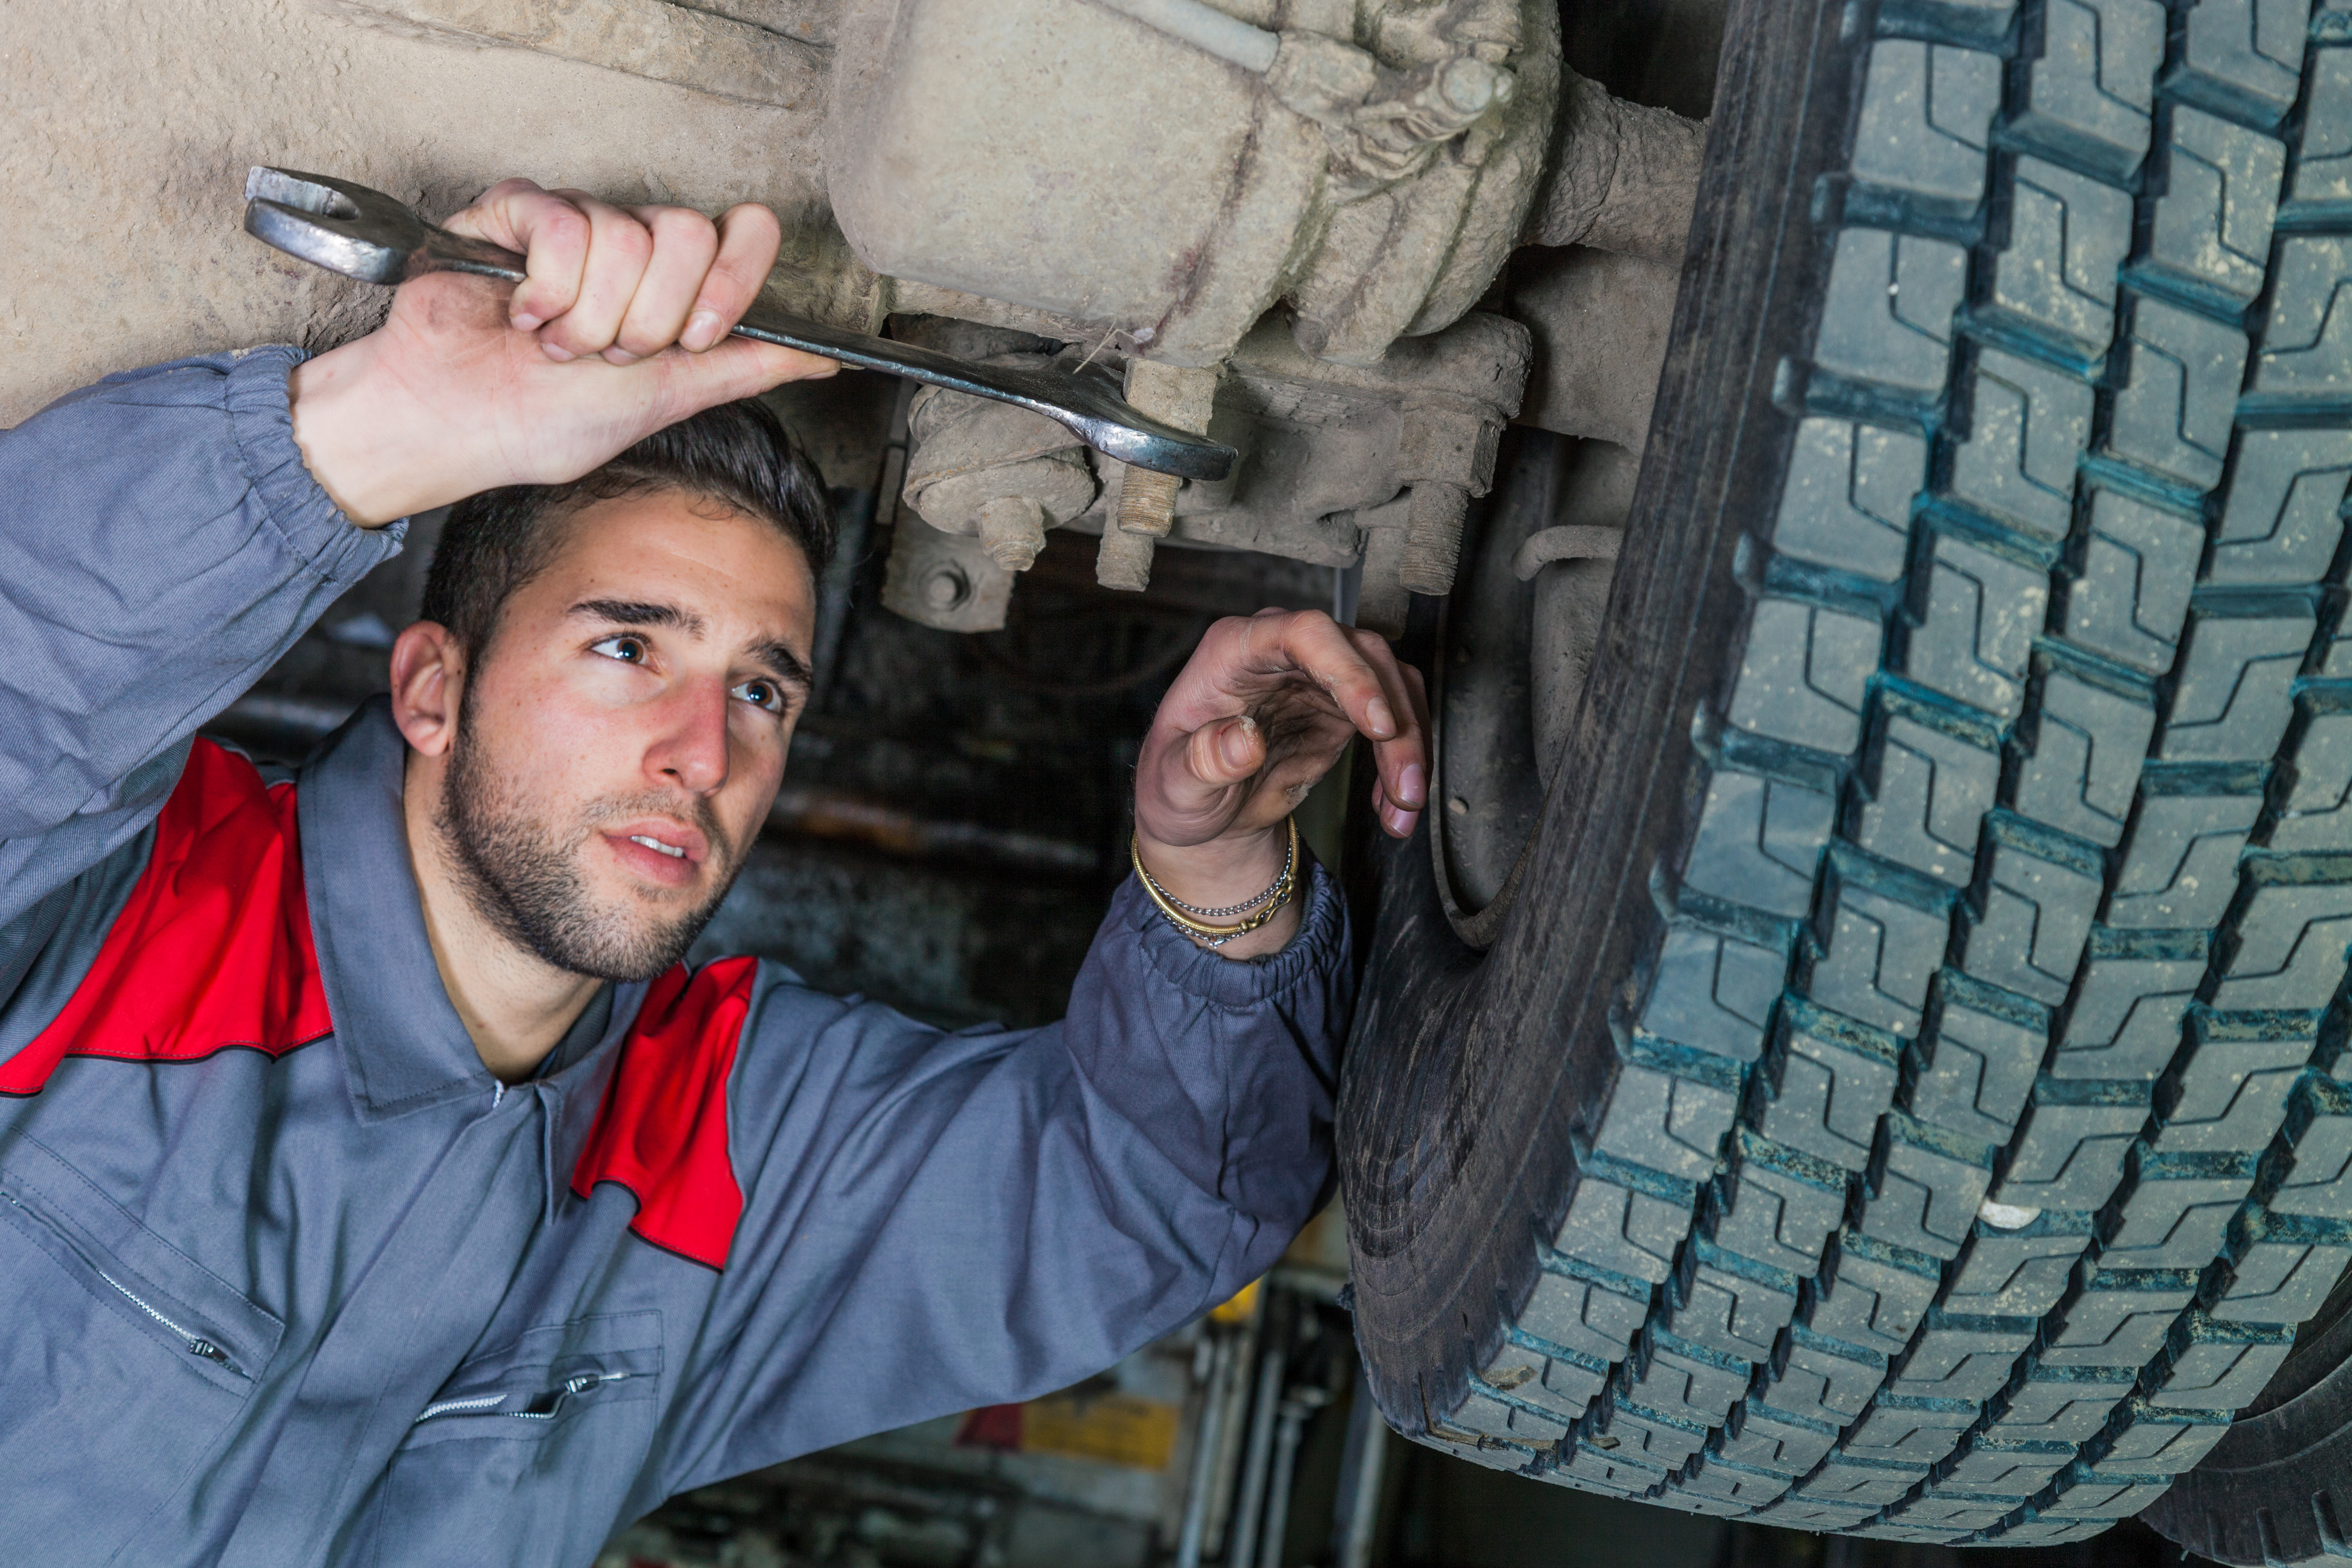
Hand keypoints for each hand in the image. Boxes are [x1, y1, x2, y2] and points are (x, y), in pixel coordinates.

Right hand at [288, 179, 840, 524]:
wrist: (460, 429)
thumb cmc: (546, 420)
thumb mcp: (668, 399)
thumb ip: (746, 369)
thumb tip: (827, 361)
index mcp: (674, 285)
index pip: (743, 231)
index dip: (731, 280)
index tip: (698, 337)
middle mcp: (632, 246)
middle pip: (688, 233)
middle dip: (651, 317)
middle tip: (611, 355)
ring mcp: (575, 224)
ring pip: (626, 234)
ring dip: (592, 316)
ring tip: (557, 346)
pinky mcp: (517, 212)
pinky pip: (566, 224)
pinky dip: (548, 289)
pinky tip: (523, 315)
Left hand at [1133, 609, 1428, 956]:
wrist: (1203, 813)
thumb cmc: (1179, 788)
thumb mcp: (1175, 786)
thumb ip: (1202, 761)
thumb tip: (1244, 740)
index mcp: (1235, 649)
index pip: (1304, 633)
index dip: (1348, 671)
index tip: (1377, 724)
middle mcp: (1283, 650)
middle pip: (1363, 655)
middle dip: (1396, 720)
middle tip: (1404, 785)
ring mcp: (1319, 674)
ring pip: (1390, 682)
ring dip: (1409, 743)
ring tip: (1404, 803)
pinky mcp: (1344, 705)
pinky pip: (1394, 715)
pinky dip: (1405, 758)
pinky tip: (1394, 804)